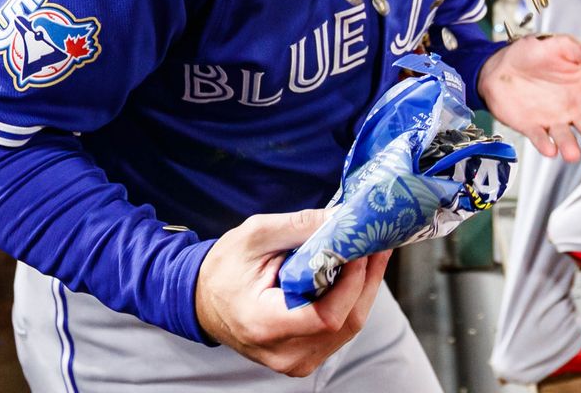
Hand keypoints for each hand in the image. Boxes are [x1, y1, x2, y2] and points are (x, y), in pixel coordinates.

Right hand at [195, 209, 390, 376]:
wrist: (203, 300)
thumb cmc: (224, 268)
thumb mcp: (255, 235)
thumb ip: (299, 226)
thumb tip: (342, 219)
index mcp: (265, 324)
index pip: (326, 316)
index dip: (351, 283)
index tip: (360, 249)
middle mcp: (283, 353)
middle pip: (345, 322)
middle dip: (366, 279)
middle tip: (377, 242)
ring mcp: (295, 361)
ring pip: (348, 327)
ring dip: (364, 288)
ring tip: (372, 252)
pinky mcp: (304, 357)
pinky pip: (339, 330)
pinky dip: (352, 300)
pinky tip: (356, 274)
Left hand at [478, 35, 580, 161]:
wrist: (499, 64)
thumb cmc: (533, 53)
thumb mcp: (562, 46)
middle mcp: (573, 107)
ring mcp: (553, 119)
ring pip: (566, 137)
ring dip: (570, 146)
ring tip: (572, 153)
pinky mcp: (532, 127)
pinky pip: (540, 138)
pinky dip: (544, 145)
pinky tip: (549, 149)